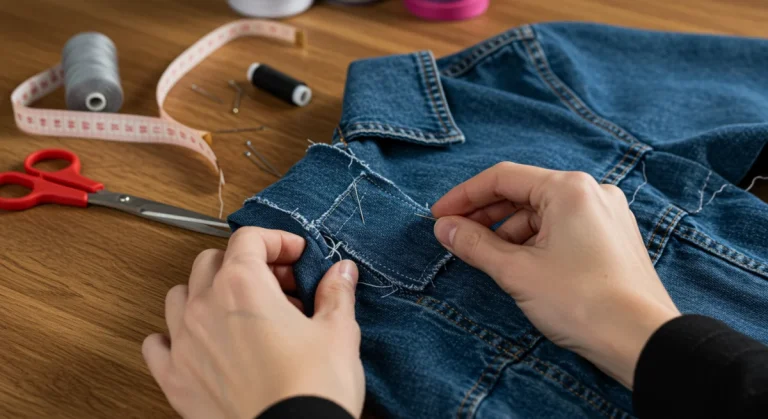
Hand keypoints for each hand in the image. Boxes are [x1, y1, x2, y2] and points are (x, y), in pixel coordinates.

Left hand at [142, 227, 363, 418]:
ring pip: (180, 294)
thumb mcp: (338, 332)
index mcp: (243, 286)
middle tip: (279, 286)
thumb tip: (342, 272)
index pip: (250, 239)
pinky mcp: (175, 378)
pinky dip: (173, 336)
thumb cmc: (314, 387)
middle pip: (212, 261)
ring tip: (238, 311)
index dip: (278, 241)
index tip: (297, 256)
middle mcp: (205, 306)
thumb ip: (336, 294)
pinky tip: (199, 343)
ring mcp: (184, 342)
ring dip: (207, 292)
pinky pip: (156, 344)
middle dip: (246, 264)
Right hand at [431, 163, 680, 388]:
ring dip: (510, 231)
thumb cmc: (582, 302)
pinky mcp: (613, 237)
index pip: (502, 178)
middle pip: (524, 192)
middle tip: (455, 236)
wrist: (642, 341)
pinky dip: (536, 240)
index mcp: (569, 189)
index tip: (439, 216)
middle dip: (486, 215)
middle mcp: (592, 192)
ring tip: (487, 257)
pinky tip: (520, 263)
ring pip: (544, 213)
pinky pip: (564, 227)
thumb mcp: (516, 271)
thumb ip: (475, 244)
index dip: (464, 196)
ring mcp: (607, 214)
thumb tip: (445, 228)